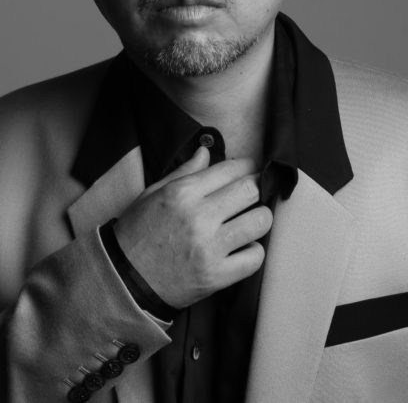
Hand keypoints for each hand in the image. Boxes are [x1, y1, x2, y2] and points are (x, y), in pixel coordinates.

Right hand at [113, 146, 272, 307]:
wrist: (123, 280)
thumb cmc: (138, 233)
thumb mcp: (153, 194)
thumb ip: (184, 171)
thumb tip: (206, 151)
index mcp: (183, 193)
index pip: (232, 168)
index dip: (247, 166)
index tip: (250, 171)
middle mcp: (198, 217)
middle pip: (251, 190)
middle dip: (257, 188)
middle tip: (253, 194)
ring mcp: (209, 248)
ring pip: (260, 221)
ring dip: (260, 218)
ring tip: (251, 220)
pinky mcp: (215, 276)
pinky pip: (255, 258)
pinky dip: (254, 251)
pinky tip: (243, 247)